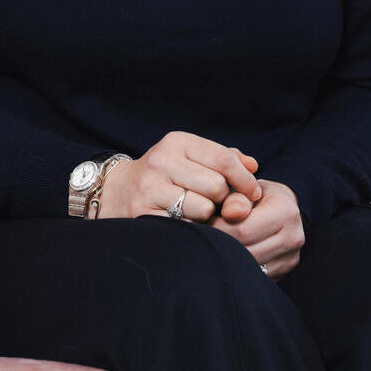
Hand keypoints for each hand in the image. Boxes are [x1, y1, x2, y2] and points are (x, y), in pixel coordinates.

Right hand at [98, 132, 262, 220]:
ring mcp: (151, 186)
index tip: (253, 192)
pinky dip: (193, 228)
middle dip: (223, 199)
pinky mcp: (145, 212)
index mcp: (176, 142)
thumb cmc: (164, 175)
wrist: (117, 192)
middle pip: (217, 186)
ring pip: (205, 207)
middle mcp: (162, 160)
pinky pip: (187, 226)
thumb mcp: (188, 157)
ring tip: (197, 212)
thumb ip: (222, 158)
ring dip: (208, 216)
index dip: (245, 179)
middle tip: (215, 203)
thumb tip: (253, 166)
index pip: (224, 158)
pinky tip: (185, 222)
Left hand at [209, 179, 304, 279]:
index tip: (203, 223)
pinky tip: (228, 254)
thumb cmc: (257, 195)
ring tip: (214, 243)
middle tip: (203, 235)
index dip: (217, 228)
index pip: (243, 230)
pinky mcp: (284, 272)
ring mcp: (290, 258)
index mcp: (285, 212)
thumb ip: (236, 198)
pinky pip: (255, 275)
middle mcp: (293, 237)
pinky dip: (237, 266)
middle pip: (246, 251)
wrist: (282, 208)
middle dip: (220, 244)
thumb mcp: (247, 189)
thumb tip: (229, 213)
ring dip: (227, 257)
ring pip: (249, 268)